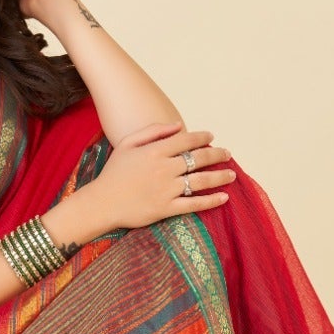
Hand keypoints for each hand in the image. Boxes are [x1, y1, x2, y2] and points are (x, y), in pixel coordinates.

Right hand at [88, 123, 236, 232]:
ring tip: (232, 175)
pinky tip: (224, 197)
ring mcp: (166, 189)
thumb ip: (153, 131)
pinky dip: (211, 201)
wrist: (101, 203)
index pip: (186, 140)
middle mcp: (164, 168)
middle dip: (217, 155)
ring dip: (219, 177)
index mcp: (155, 151)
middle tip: (228, 154)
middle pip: (198, 159)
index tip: (212, 137)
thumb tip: (178, 125)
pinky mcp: (166, 209)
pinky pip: (194, 204)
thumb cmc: (113, 173)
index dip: (202, 138)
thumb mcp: (128, 144)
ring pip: (200, 181)